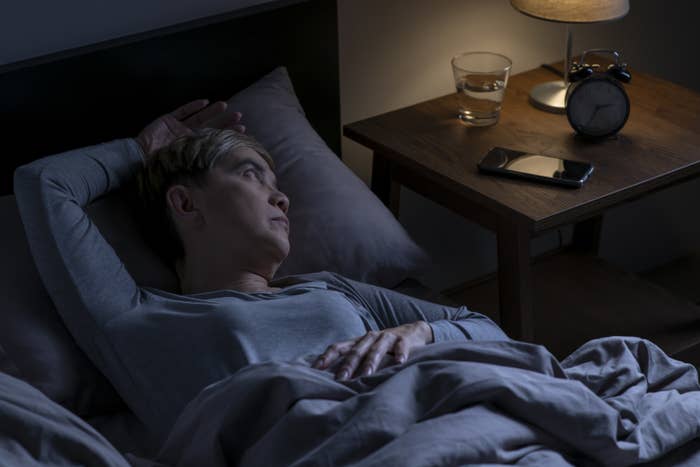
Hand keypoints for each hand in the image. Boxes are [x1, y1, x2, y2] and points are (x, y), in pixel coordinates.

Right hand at [135, 99, 244, 158]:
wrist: (140, 158)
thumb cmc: (162, 166)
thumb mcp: (186, 165)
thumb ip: (201, 163)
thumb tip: (225, 170)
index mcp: (193, 149)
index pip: (215, 140)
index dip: (228, 135)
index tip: (243, 131)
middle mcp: (187, 137)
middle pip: (209, 127)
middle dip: (224, 121)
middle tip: (239, 116)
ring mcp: (177, 128)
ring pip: (198, 117)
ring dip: (211, 111)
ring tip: (225, 105)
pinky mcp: (167, 120)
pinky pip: (182, 111)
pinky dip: (193, 106)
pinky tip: (205, 101)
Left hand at [312, 321, 432, 380]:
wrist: (413, 332)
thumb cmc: (384, 347)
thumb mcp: (367, 351)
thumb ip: (353, 362)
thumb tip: (332, 382)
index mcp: (358, 341)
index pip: (339, 347)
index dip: (327, 357)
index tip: (316, 369)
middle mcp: (370, 337)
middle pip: (356, 351)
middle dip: (348, 365)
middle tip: (341, 379)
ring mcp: (387, 337)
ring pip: (377, 350)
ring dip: (371, 362)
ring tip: (366, 374)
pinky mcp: (404, 340)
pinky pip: (401, 346)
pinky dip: (400, 354)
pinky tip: (400, 362)